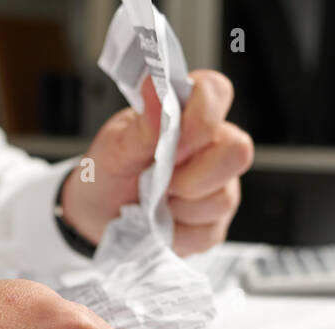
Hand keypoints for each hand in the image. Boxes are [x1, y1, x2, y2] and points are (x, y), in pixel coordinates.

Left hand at [60, 69, 252, 256]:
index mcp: (187, 114)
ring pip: (223, 199)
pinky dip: (176, 234)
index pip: (216, 93)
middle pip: (238, 152)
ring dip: (179, 208)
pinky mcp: (213, 225)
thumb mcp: (113, 149)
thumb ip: (142, 125)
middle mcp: (212, 147)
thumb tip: (155, 89)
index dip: (203, 117)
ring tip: (152, 204)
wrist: (97, 217)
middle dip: (194, 176)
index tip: (173, 142)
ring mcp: (218, 187)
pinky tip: (159, 225)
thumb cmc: (108, 174)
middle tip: (160, 182)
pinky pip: (208, 233)